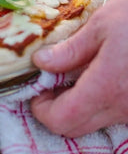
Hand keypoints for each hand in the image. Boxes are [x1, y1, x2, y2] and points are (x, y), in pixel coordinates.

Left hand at [31, 0, 127, 137]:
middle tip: (48, 83)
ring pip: (94, 122)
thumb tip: (41, 62)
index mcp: (106, 87)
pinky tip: (95, 75)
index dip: (41, 110)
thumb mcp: (102, 25)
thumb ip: (70, 50)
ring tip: (70, 74)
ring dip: (75, 106)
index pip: (62, 120)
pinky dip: (96, 102)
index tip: (35, 90)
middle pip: (75, 127)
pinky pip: (113, 114)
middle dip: (54, 110)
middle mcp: (123, 108)